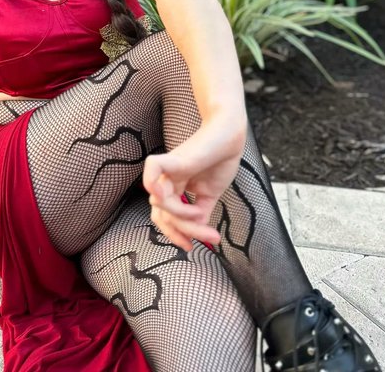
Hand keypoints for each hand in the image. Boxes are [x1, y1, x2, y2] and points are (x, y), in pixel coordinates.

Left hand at [143, 114, 245, 251]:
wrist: (232, 136)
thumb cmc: (221, 159)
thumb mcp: (211, 194)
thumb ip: (201, 211)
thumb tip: (199, 232)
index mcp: (176, 188)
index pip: (164, 218)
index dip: (174, 235)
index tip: (192, 247)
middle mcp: (168, 181)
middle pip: (161, 215)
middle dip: (181, 231)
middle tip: (208, 237)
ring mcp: (170, 171)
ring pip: (159, 202)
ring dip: (181, 215)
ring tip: (201, 213)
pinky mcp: (174, 158)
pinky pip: (152, 169)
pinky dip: (153, 184)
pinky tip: (167, 196)